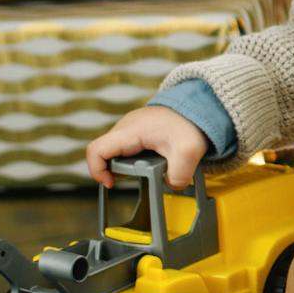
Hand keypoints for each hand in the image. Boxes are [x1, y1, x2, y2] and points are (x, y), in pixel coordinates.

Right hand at [86, 106, 207, 188]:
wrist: (197, 106)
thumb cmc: (190, 122)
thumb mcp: (189, 151)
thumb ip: (179, 174)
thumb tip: (172, 186)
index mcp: (129, 131)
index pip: (96, 150)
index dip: (97, 171)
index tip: (111, 183)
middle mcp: (124, 128)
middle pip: (105, 155)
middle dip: (119, 171)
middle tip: (141, 177)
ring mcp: (129, 130)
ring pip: (117, 154)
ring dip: (130, 166)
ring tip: (152, 168)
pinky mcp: (137, 133)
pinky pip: (127, 150)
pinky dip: (138, 161)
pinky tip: (155, 163)